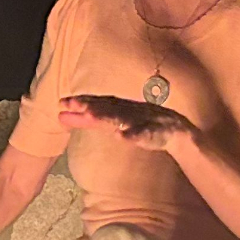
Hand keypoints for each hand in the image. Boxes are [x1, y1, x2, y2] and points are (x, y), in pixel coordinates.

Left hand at [59, 94, 197, 151]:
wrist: (177, 132)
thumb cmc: (144, 124)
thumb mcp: (119, 120)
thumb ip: (99, 118)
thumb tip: (75, 115)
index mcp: (120, 109)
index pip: (98, 104)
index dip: (81, 103)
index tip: (61, 103)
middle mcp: (128, 111)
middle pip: (106, 107)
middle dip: (88, 105)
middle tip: (69, 104)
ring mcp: (142, 121)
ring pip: (122, 118)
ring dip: (106, 117)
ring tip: (89, 116)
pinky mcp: (155, 133)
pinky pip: (144, 134)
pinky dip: (133, 135)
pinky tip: (122, 136)